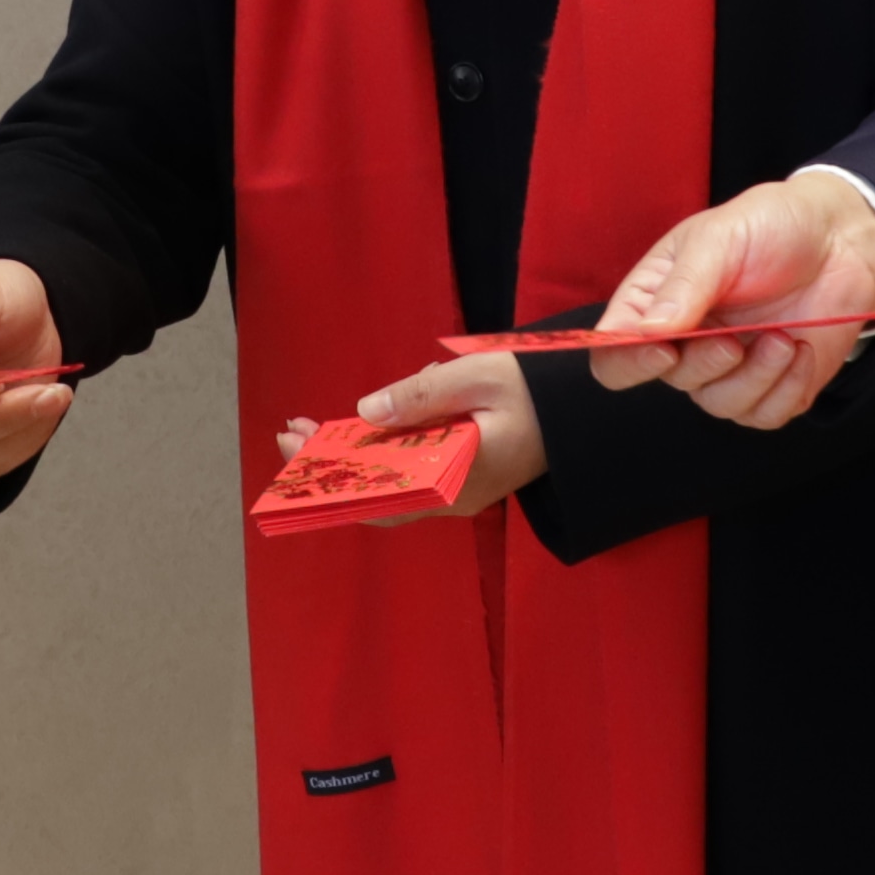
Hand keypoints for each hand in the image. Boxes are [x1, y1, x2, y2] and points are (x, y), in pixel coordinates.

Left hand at [267, 353, 548, 523]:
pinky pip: (408, 475)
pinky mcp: (460, 478)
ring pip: (390, 486)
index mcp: (457, 479)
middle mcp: (453, 498)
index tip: (297, 446)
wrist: (583, 408)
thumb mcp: (476, 377)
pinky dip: (377, 456)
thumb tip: (366, 412)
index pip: (381, 494)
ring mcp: (457, 492)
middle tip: (291, 435)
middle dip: (330, 468)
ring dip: (350, 461)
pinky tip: (358, 432)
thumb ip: (421, 396)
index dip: (333, 477)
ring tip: (311, 432)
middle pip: (378, 495)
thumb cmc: (536, 388)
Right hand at [586, 171, 874, 428]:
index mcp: (656, 301)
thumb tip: (643, 332)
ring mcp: (728, 367)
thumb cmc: (773, 225)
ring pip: (720, 404)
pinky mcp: (771, 386)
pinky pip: (764, 415)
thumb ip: (683, 285)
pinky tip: (800, 351)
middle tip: (734, 339)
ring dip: (754, 377)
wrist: (842, 239)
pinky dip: (785, 389)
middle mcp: (685, 340)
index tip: (663, 348)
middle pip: (669, 381)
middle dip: (705, 364)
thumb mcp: (721, 237)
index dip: (627, 360)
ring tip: (781, 339)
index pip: (614, 351)